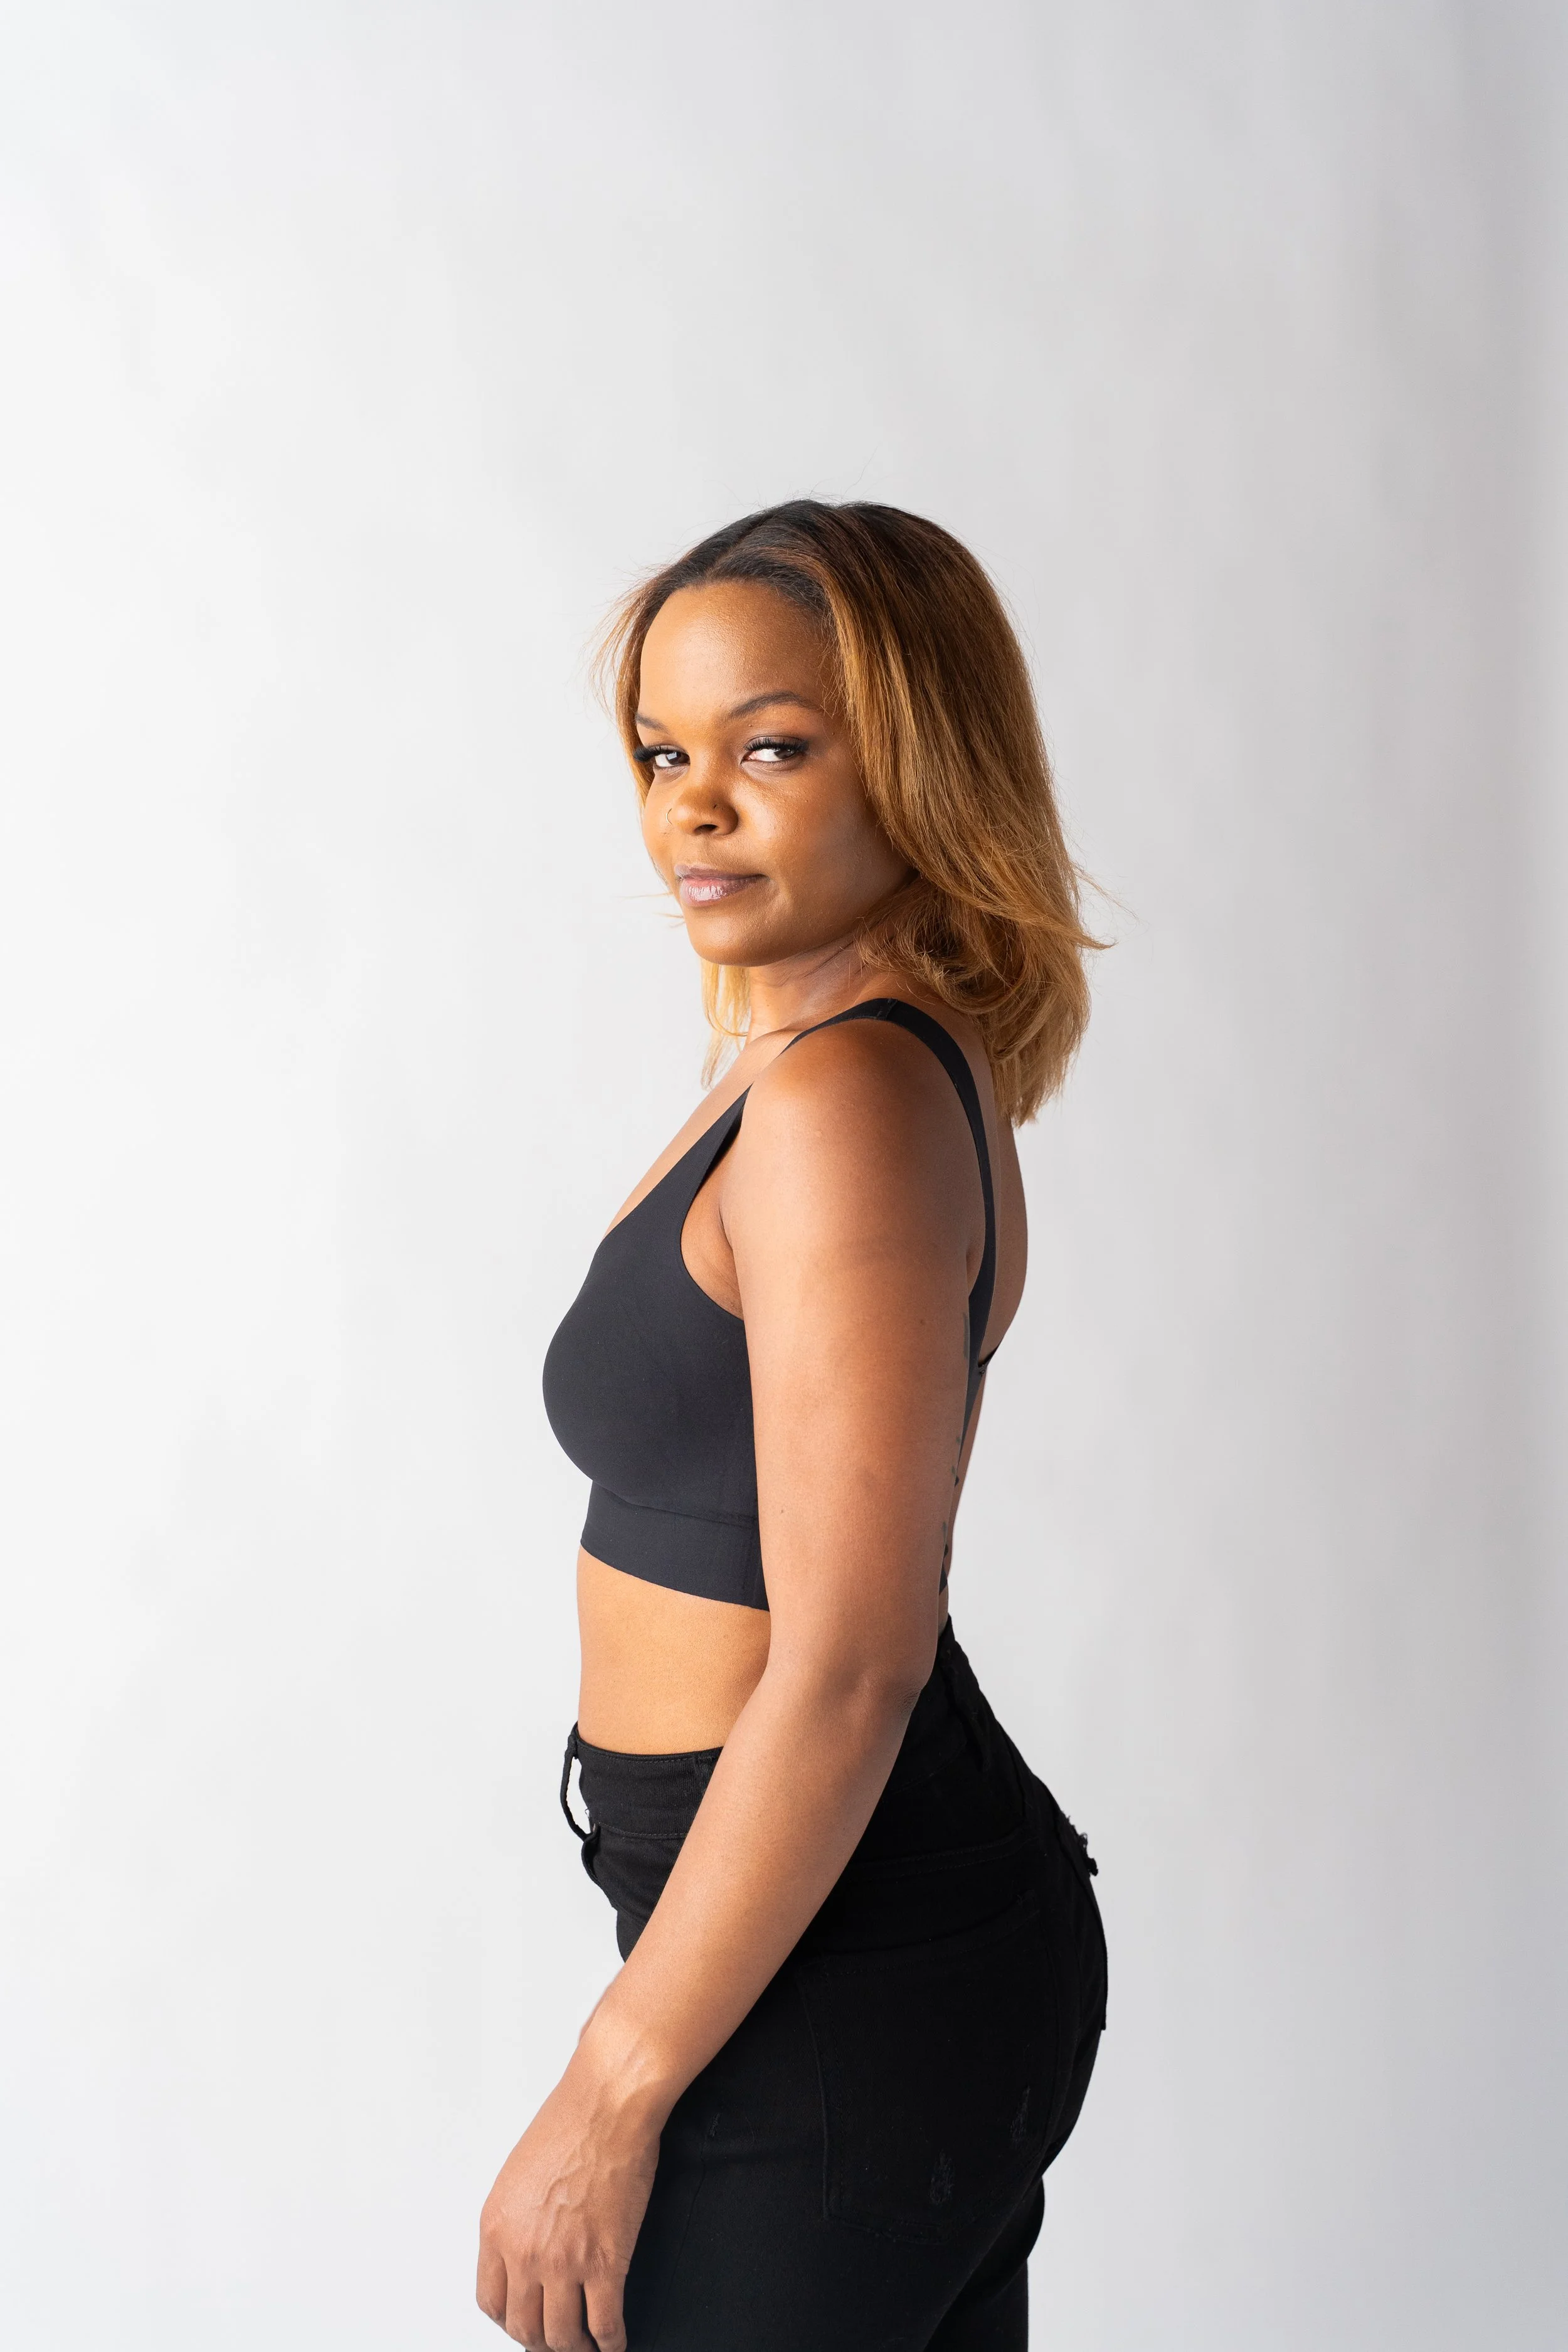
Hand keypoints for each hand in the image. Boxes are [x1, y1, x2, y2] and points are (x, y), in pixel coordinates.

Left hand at [476, 2043, 663, 2350]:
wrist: (608, 2105)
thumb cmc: (570, 2123)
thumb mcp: (518, 2173)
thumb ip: (516, 2218)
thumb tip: (525, 2248)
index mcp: (497, 2228)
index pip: (491, 2301)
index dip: (509, 2321)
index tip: (525, 2323)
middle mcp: (523, 2251)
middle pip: (524, 2327)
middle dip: (541, 2342)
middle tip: (557, 2341)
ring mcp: (564, 2261)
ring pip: (561, 2336)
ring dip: (575, 2349)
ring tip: (586, 2347)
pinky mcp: (605, 2262)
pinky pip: (605, 2323)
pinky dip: (611, 2342)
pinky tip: (615, 2341)